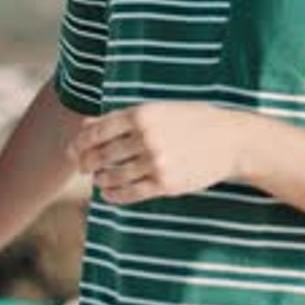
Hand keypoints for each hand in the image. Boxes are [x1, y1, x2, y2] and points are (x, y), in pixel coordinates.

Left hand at [70, 101, 247, 204]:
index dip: (80, 143)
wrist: (230, 140)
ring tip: (98, 177)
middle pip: (101, 155)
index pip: (97, 131)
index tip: (74, 149)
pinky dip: (114, 194)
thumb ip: (120, 118)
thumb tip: (86, 125)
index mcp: (141, 114)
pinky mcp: (165, 184)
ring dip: (100, 178)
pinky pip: (130, 193)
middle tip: (81, 166)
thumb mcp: (156, 110)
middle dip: (86, 162)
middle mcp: (145, 138)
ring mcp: (155, 163)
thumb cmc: (191, 119)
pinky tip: (109, 192)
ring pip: (113, 176)